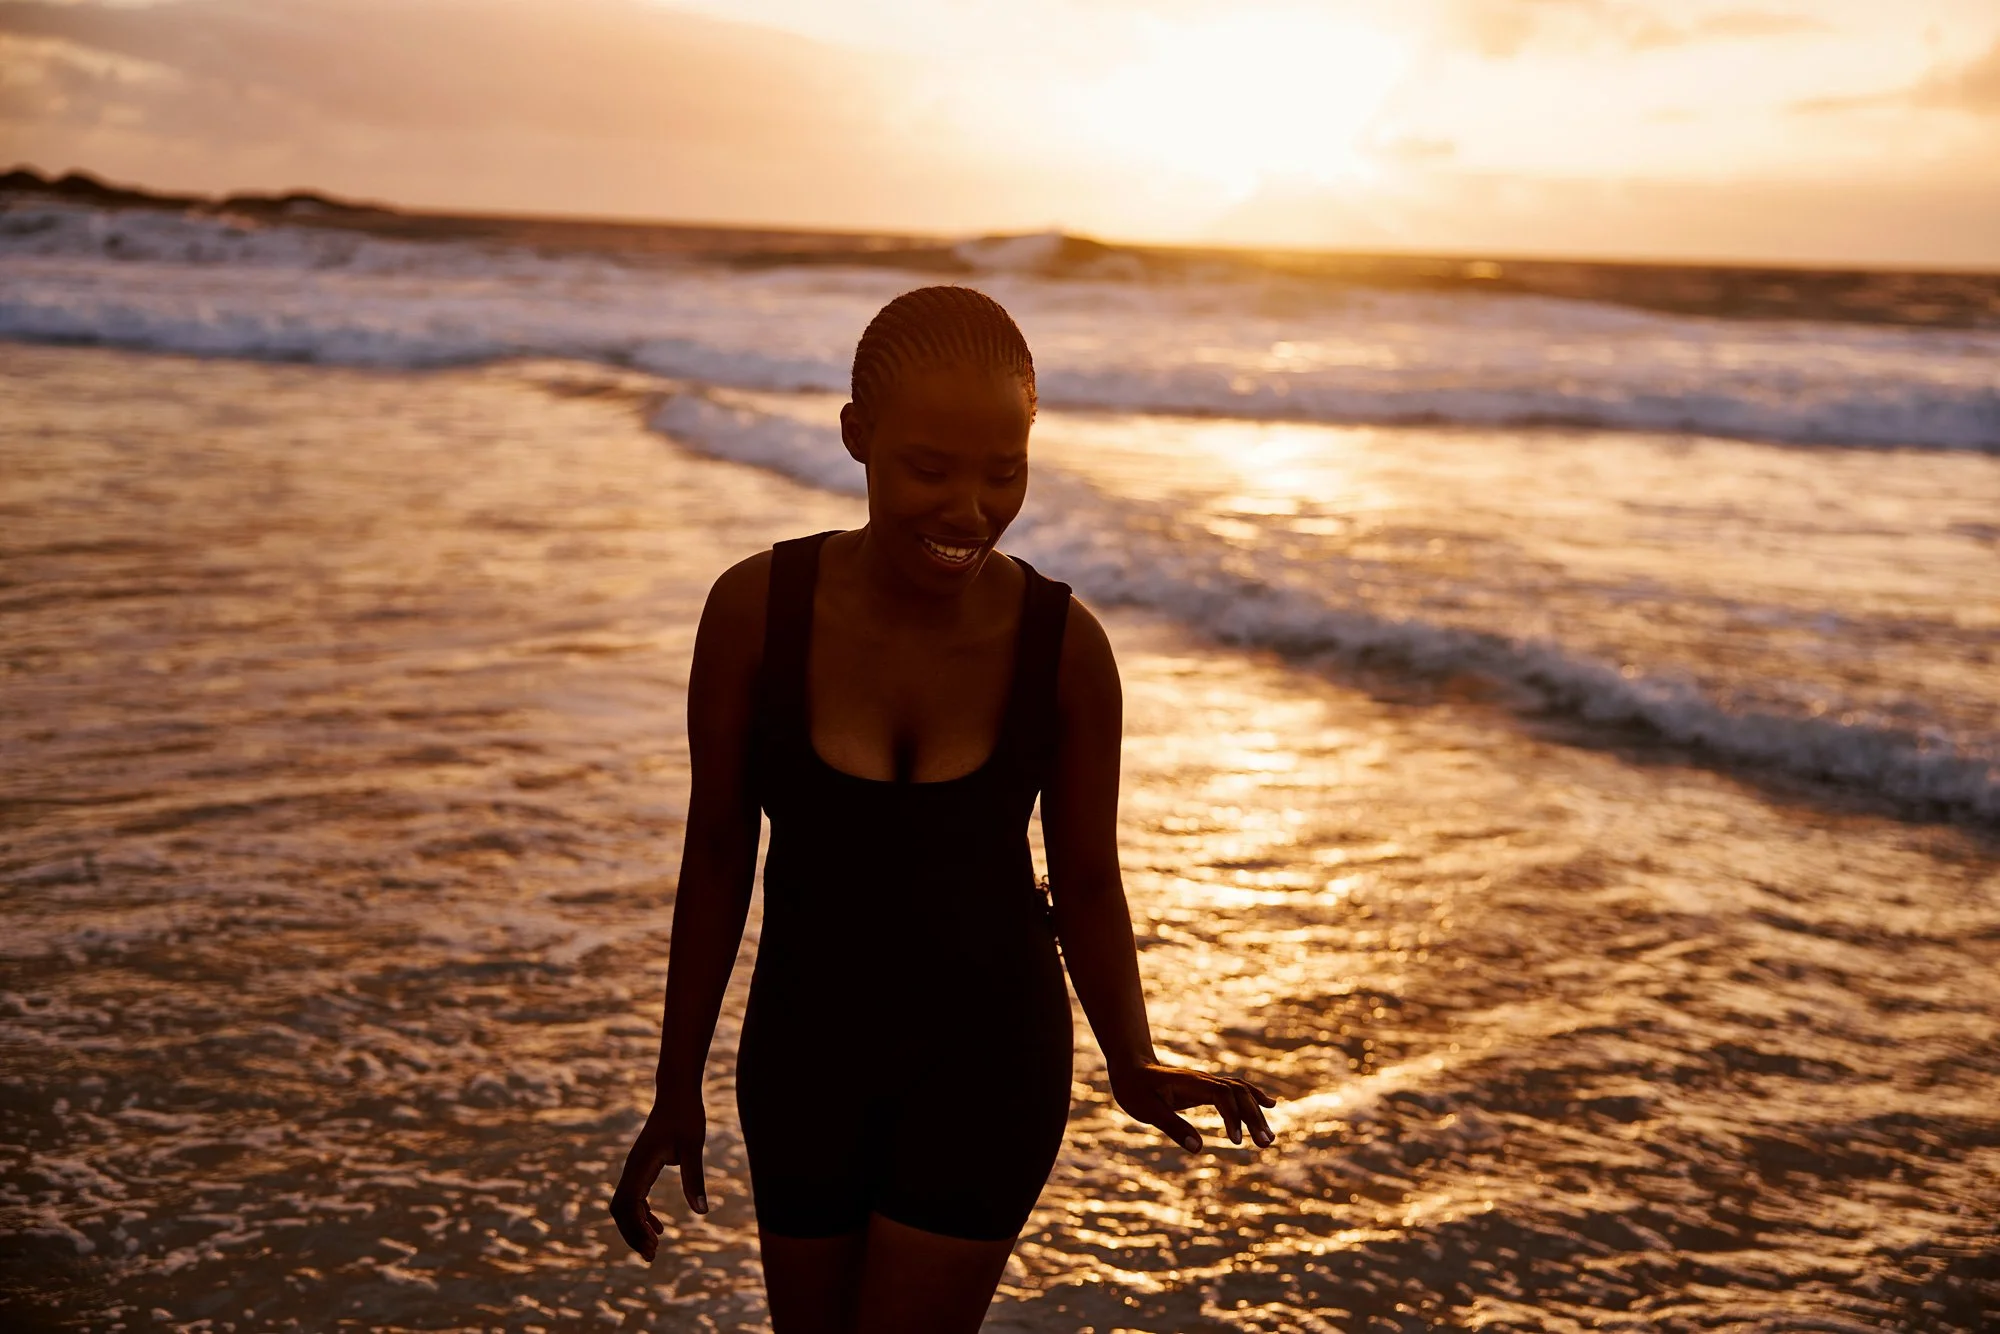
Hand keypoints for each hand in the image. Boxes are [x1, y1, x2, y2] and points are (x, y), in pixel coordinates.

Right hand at [608, 1095, 707, 1261]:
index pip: (627, 1205)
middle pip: (620, 1210)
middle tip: (652, 1256)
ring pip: (625, 1205)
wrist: (677, 1092)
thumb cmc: (686, 1116)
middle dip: (633, 1234)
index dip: (635, 1228)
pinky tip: (658, 1227)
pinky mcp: (642, 1167)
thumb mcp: (694, 1147)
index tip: (652, 1247)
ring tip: (654, 1247)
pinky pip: (634, 1197)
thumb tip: (701, 1212)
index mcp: (640, 1164)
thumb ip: (695, 1178)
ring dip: (636, 1227)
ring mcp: (634, 1167)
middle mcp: (632, 1167)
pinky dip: (642, 1215)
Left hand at [1110, 1061, 1275, 1152]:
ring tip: (1269, 1139)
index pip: (1221, 1095)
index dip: (1232, 1116)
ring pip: (1241, 1092)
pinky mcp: (1208, 1088)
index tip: (1235, 1141)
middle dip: (1253, 1118)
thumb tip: (1198, 1148)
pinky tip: (1270, 1106)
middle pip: (1238, 1093)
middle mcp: (1204, 1080)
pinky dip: (1254, 1098)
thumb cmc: (1135, 1089)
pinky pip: (1237, 1090)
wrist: (1131, 1067)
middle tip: (1265, 1144)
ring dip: (1256, 1113)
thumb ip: (1172, 1126)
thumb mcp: (1146, 1110)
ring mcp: (1208, 1082)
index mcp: (1190, 1083)